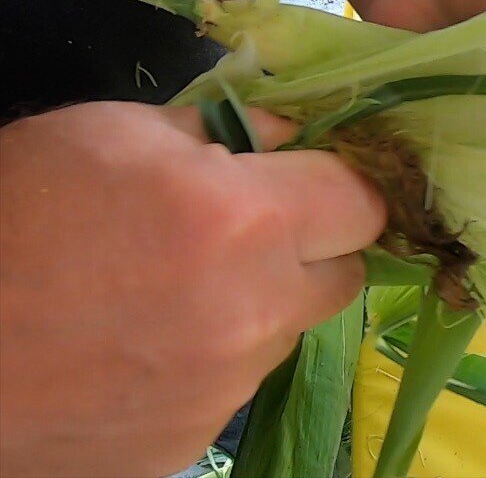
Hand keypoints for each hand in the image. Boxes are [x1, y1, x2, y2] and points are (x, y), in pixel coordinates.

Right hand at [0, 102, 386, 476]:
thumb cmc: (14, 215)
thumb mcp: (115, 132)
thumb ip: (227, 129)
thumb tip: (293, 138)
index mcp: (246, 222)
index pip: (365, 204)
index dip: (342, 186)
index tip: (313, 184)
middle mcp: (256, 313)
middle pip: (343, 275)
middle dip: (310, 248)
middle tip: (242, 235)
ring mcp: (225, 388)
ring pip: (286, 334)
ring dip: (255, 307)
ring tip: (166, 292)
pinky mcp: (189, 440)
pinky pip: (232, 387)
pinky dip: (206, 362)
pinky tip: (138, 345)